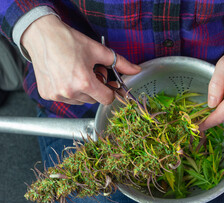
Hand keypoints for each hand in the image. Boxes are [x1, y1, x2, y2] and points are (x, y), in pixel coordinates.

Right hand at [21, 15, 140, 104]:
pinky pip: (66, 99)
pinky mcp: (47, 95)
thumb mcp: (98, 51)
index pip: (107, 99)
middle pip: (94, 100)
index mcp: (84, 83)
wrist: (42, 35)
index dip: (110, 91)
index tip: (109, 83)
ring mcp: (57, 95)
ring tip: (78, 73)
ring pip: (80, 101)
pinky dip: (69, 91)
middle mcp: (69, 92)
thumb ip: (120, 63)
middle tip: (92, 72)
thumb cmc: (69, 41)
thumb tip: (136, 70)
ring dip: (83, 91)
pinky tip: (66, 76)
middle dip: (97, 88)